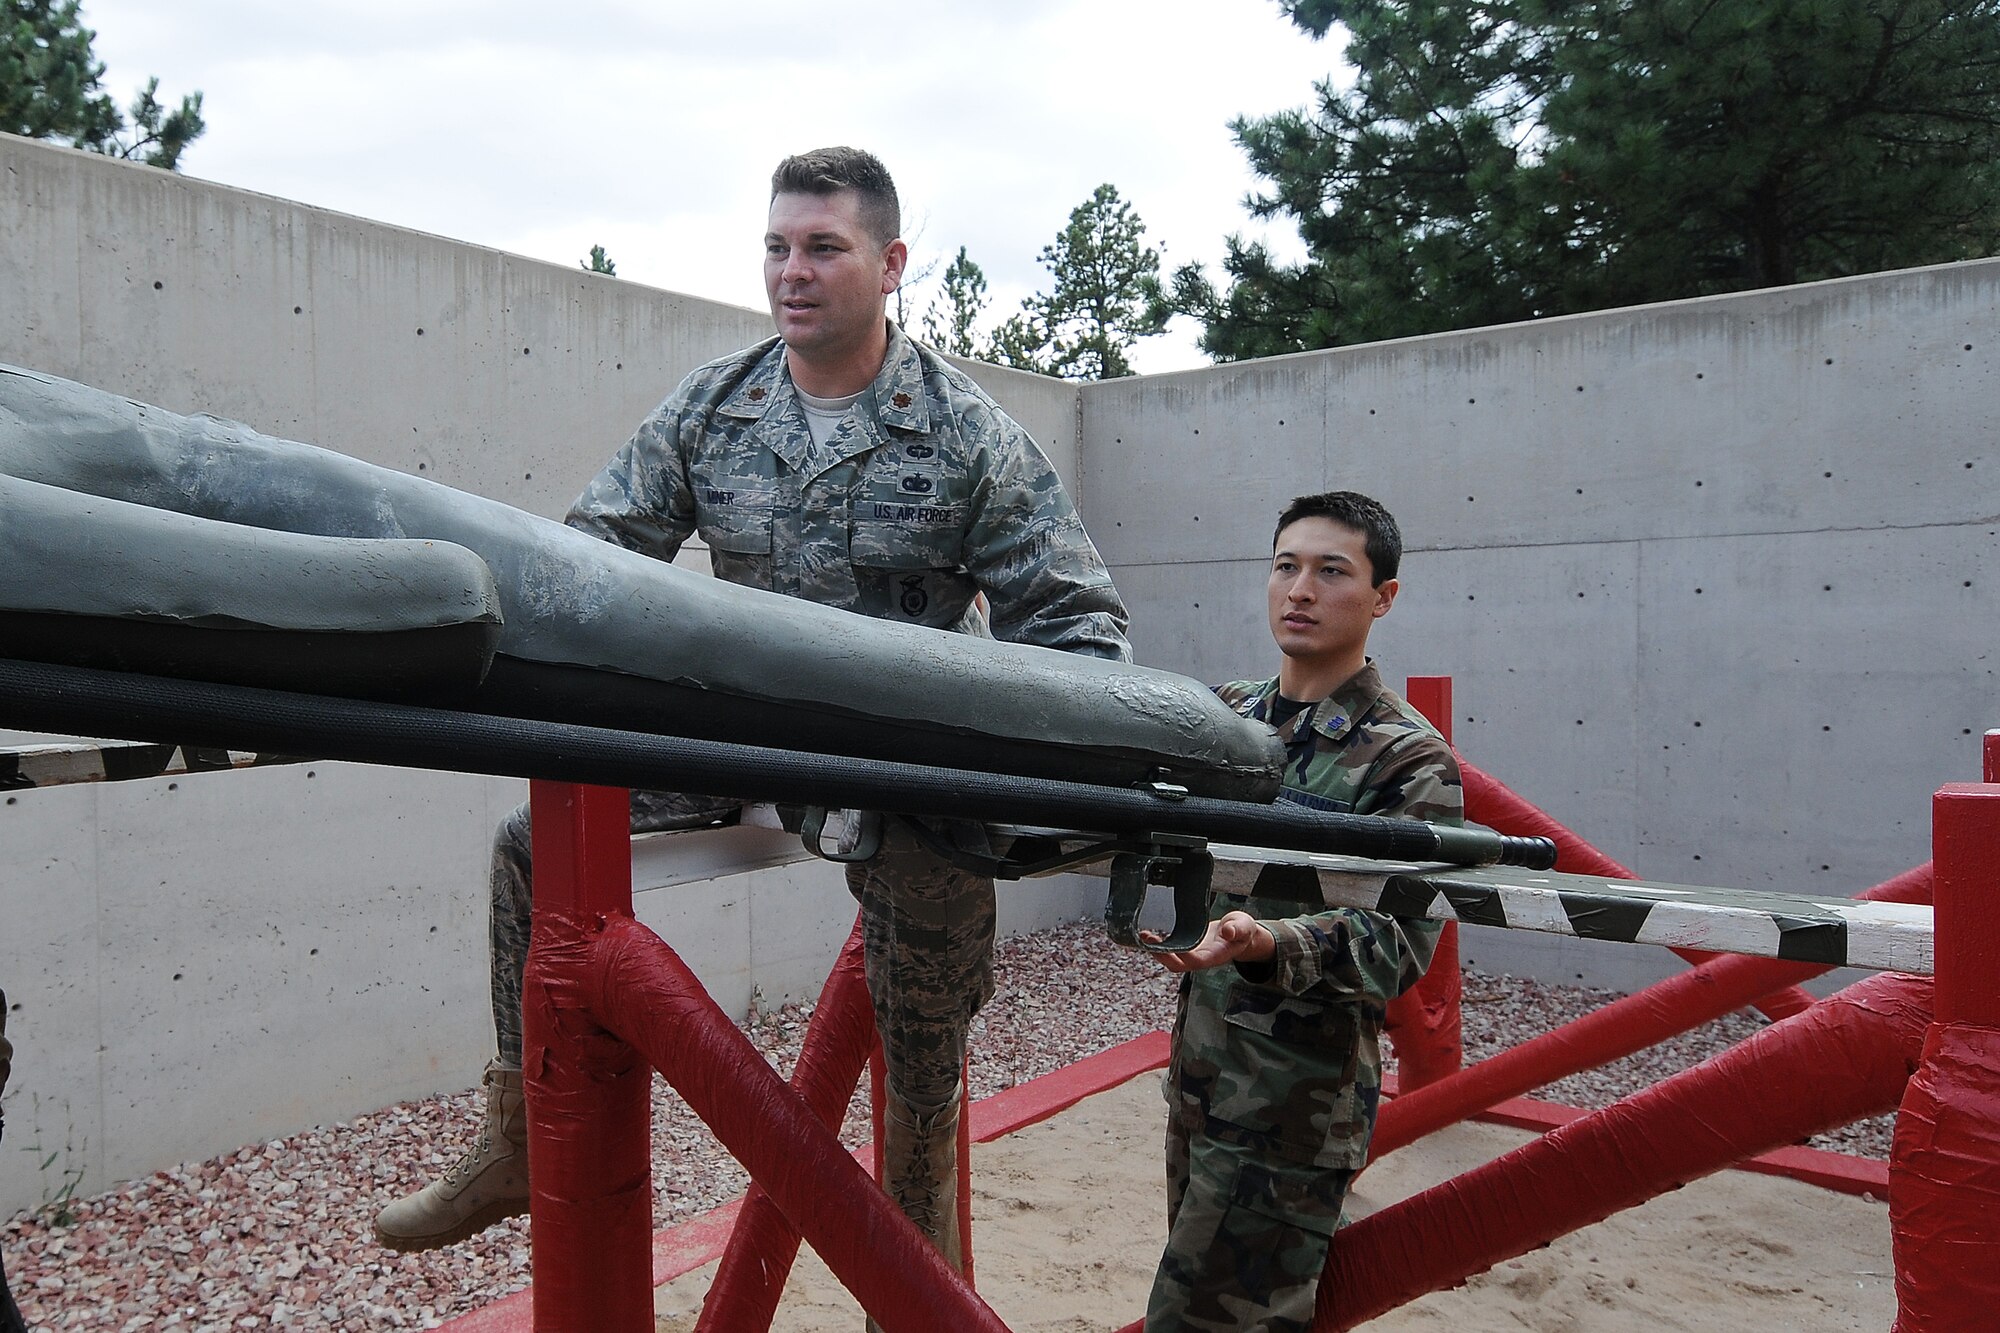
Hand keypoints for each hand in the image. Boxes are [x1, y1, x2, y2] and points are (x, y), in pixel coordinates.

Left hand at [1141, 911, 1274, 972]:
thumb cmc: (1242, 929)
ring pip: (1171, 960)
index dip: (1182, 955)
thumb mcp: (1244, 926)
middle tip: (1148, 940)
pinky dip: (1158, 944)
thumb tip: (1228, 932)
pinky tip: (1148, 934)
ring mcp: (1193, 954)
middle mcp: (1203, 958)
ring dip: (1156, 950)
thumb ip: (1238, 929)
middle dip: (1162, 955)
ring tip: (1144, 936)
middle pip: (1179, 965)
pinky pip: (1170, 951)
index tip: (1170, 943)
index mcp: (1217, 955)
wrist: (1239, 932)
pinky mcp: (1187, 948)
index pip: (1197, 961)